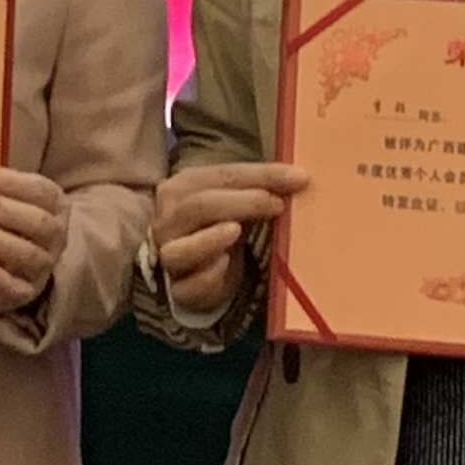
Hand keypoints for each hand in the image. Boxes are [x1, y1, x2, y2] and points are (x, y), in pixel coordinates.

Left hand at [0, 168, 69, 312]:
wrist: (15, 267)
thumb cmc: (8, 223)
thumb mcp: (8, 202)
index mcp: (56, 206)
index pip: (41, 191)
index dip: (10, 182)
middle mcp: (57, 236)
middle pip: (36, 221)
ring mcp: (44, 265)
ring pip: (26, 253)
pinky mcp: (27, 291)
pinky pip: (18, 289)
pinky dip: (1, 280)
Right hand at [152, 158, 307, 318]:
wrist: (195, 270)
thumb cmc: (218, 228)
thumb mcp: (235, 204)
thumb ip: (258, 189)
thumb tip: (297, 178)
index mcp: (183, 187)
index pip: (222, 175)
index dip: (262, 175)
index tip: (298, 177)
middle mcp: (168, 219)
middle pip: (199, 206)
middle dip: (242, 203)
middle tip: (277, 204)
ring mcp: (167, 256)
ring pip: (179, 249)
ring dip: (209, 239)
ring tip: (237, 229)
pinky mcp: (176, 290)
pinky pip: (188, 285)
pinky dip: (206, 275)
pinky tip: (223, 264)